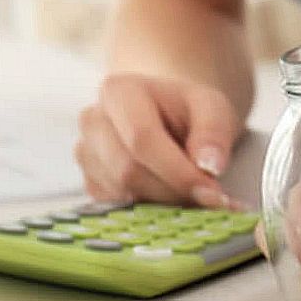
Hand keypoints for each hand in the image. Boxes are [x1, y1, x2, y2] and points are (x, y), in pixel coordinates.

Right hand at [75, 73, 245, 209]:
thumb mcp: (212, 107)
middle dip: (172, 191)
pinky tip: (168, 195)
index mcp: (119, 91)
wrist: (168, 117)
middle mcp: (93, 121)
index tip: (211, 191)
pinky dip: (148, 209)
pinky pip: (116, 207)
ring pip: (122, 193)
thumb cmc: (187, 110)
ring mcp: (86, 153)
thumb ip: (214, 131)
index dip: (177, 171)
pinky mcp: (90, 182)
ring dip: (163, 202)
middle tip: (207, 198)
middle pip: (128, 171)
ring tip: (190, 192)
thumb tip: (208, 166)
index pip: (142, 139)